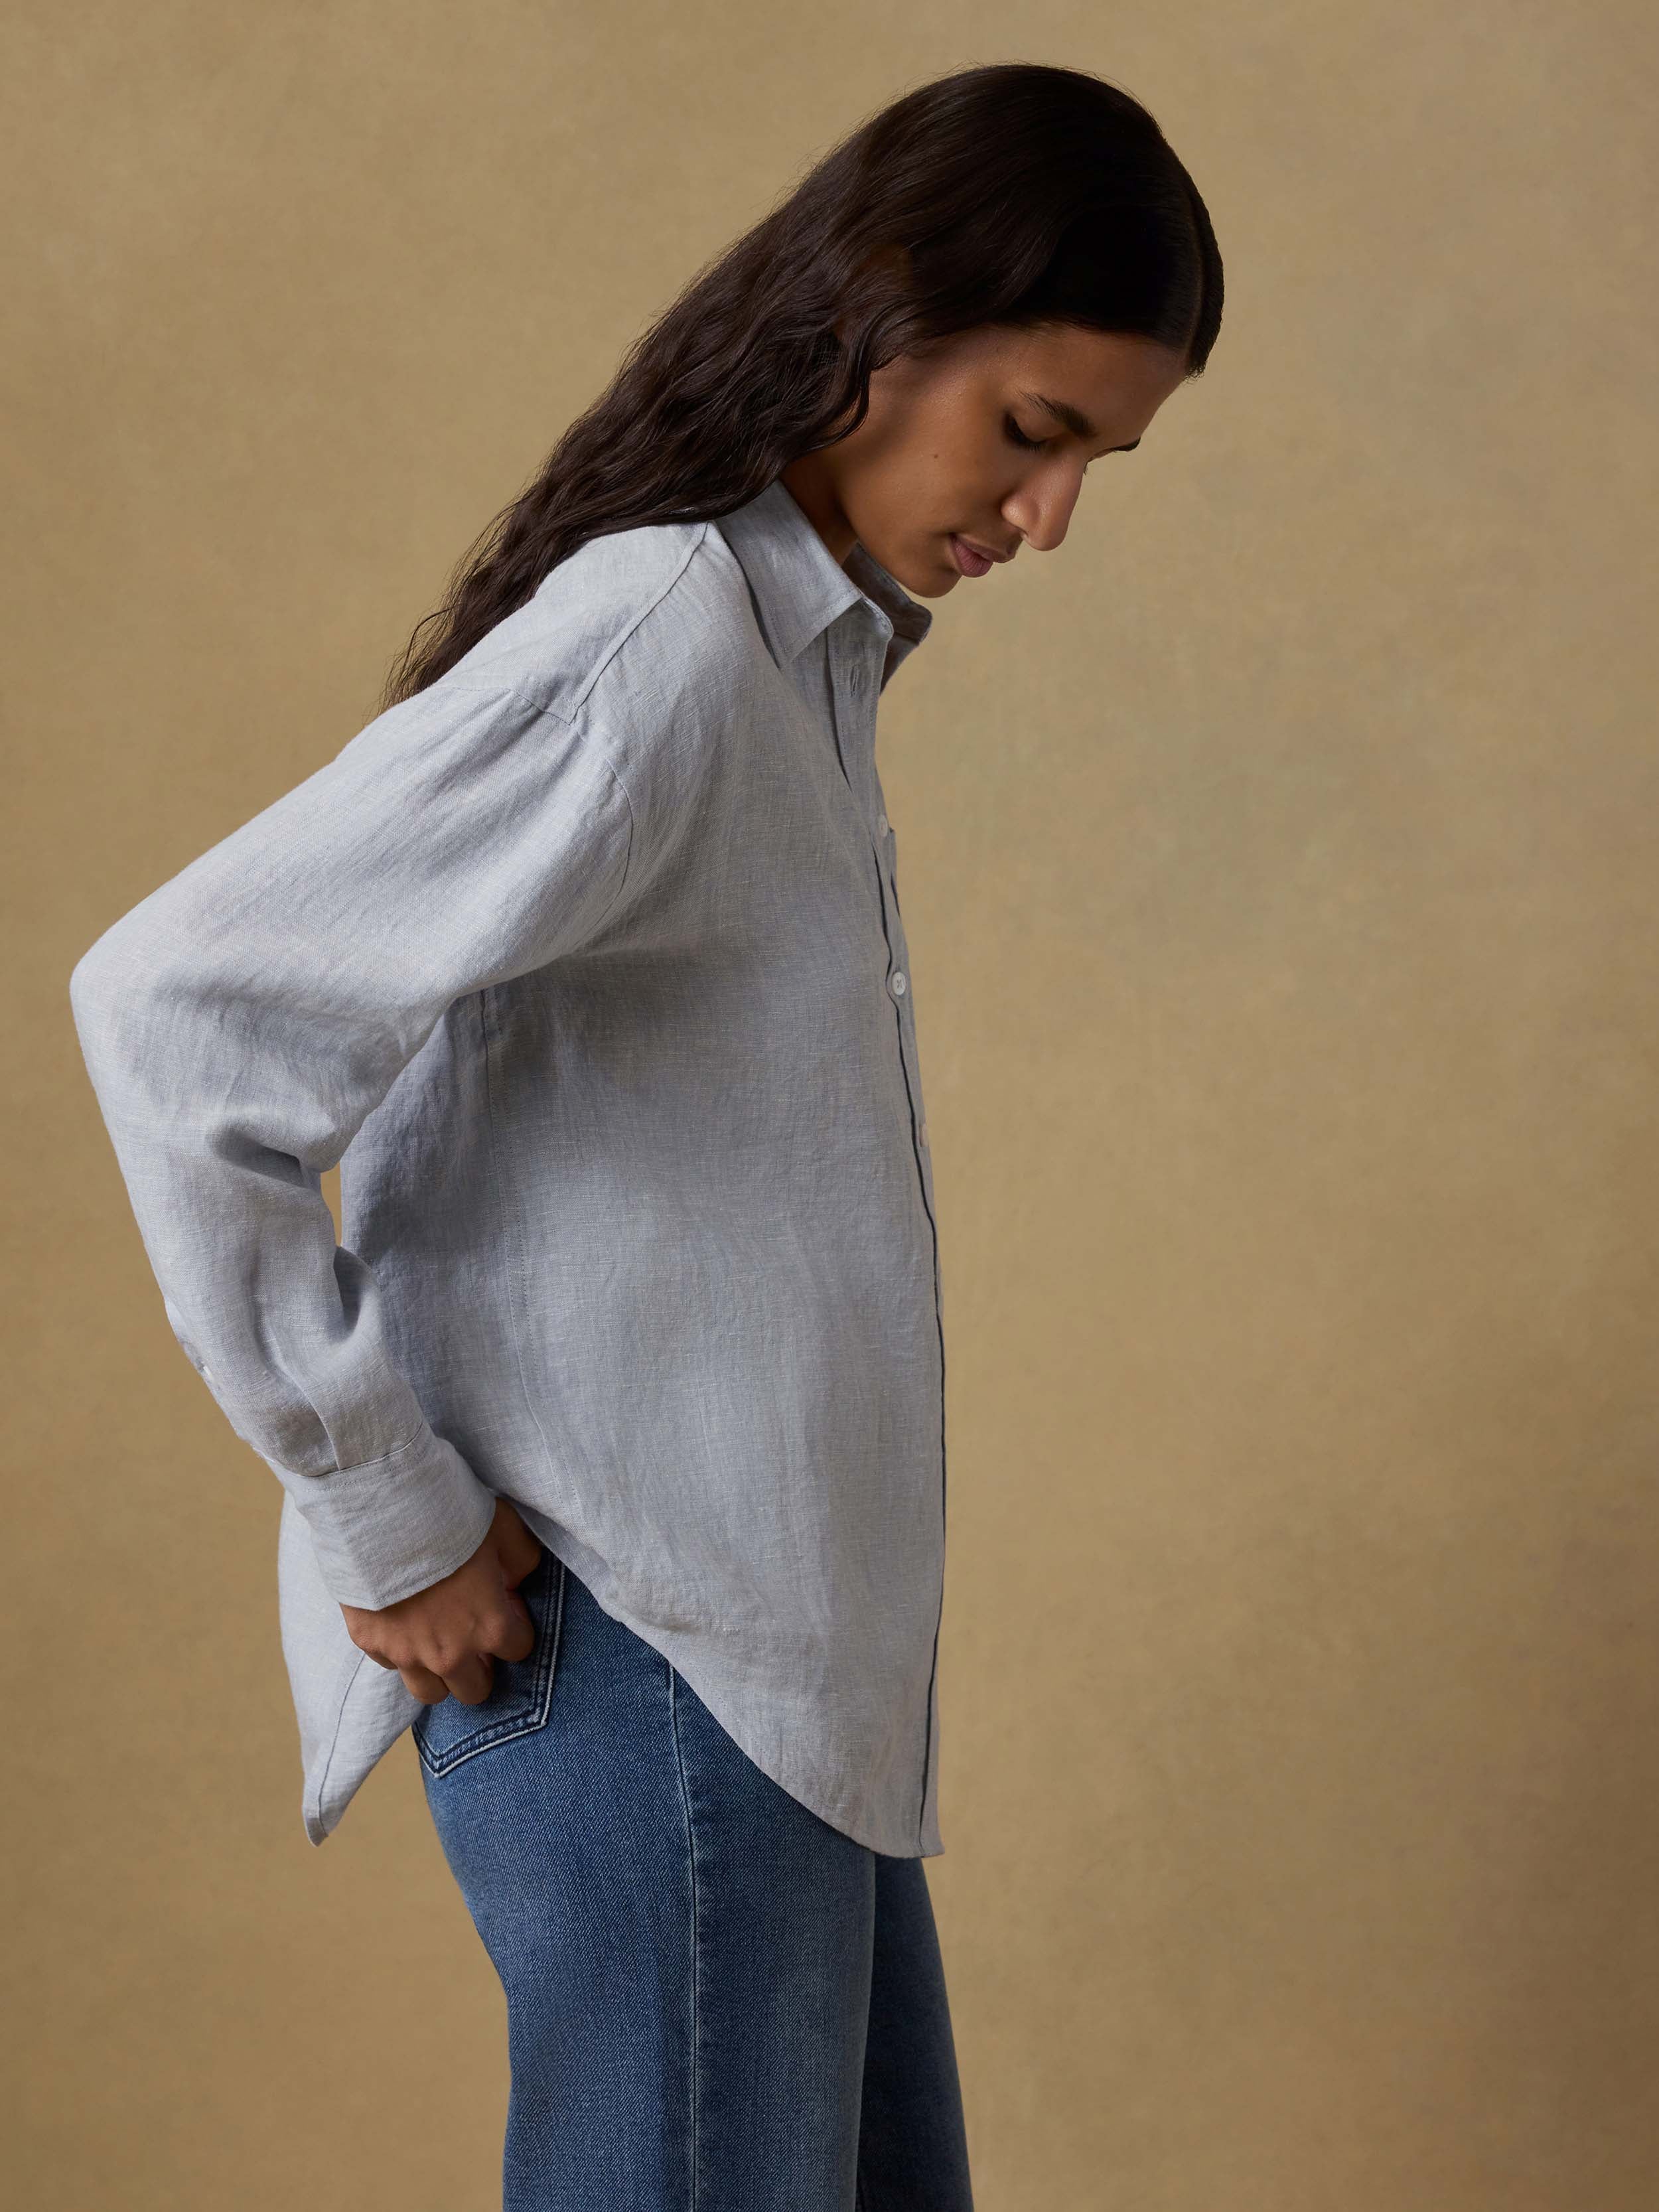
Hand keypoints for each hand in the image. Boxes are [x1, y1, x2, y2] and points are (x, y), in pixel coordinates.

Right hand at [339, 1497, 542, 1706]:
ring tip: (438, 1644)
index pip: (519, 1650)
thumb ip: (521, 1561)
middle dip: (480, 1666)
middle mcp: (450, 1654)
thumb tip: (516, 1577)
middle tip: (472, 1636)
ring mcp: (406, 1654)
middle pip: (475, 1691)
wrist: (385, 1517)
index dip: (515, 1626)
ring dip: (440, 1674)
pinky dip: (399, 1651)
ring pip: (431, 1694)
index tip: (504, 1608)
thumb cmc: (452, 1521)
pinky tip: (401, 1623)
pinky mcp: (370, 1644)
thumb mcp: (506, 1530)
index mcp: (489, 1628)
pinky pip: (390, 1665)